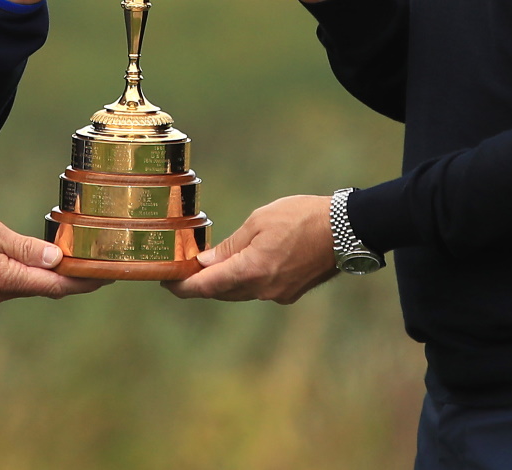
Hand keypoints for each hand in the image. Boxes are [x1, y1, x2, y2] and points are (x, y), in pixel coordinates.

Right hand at [0, 203, 107, 303]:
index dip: (84, 281)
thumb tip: (58, 259)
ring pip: (32, 284)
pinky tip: (46, 260)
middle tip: (102, 264)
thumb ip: (24, 247)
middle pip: (48, 288)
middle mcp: (0, 292)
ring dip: (56, 275)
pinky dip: (36, 273)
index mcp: (5, 279)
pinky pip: (17, 281)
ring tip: (81, 259)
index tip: (109, 275)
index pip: (56, 285)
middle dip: (76, 278)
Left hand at [163, 195, 337, 303]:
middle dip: (200, 284)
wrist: (346, 229)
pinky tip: (240, 265)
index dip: (182, 287)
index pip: (206, 287)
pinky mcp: (290, 292)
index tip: (166, 283)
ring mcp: (278, 294)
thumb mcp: (259, 221)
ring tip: (207, 267)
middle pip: (220, 292)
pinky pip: (258, 289)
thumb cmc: (302, 217)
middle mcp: (263, 289)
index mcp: (252, 270)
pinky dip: (243, 280)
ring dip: (222, 282)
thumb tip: (205, 263)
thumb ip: (230, 246)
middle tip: (182, 270)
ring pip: (239, 292)